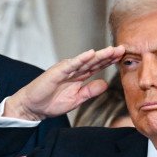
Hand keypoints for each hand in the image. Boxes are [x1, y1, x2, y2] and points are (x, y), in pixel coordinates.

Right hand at [4, 46, 124, 120]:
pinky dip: (81, 58)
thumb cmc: (52, 102)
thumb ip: (90, 91)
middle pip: (94, 60)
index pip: (97, 66)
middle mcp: (74, 70)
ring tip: (111, 50)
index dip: (110, 61)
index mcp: (79, 76)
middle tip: (123, 49)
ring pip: (85, 60)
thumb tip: (106, 84)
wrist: (33, 107)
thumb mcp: (77, 99)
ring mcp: (65, 69)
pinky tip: (90, 54)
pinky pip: (71, 64)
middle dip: (109, 55)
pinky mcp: (57, 72)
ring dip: (99, 55)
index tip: (123, 57)